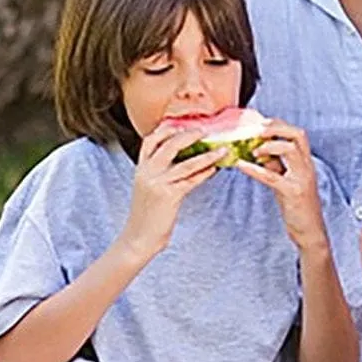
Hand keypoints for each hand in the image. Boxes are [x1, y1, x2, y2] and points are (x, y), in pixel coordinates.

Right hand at [117, 122, 224, 261]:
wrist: (139, 238)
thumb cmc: (148, 213)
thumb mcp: (148, 187)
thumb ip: (160, 171)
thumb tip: (186, 158)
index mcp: (141, 167)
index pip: (151, 139)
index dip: (168, 128)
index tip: (184, 123)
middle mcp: (147, 172)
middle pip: (169, 144)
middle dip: (190, 135)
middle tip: (206, 131)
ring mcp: (157, 183)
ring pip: (186, 163)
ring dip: (207, 155)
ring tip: (222, 150)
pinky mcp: (168, 196)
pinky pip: (191, 180)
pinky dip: (205, 173)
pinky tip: (215, 169)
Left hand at [236, 122, 324, 249]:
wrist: (310, 231)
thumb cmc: (298, 206)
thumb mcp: (286, 180)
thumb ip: (276, 165)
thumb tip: (258, 150)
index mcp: (306, 162)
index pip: (297, 133)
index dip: (278, 125)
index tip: (260, 123)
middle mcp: (307, 166)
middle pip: (297, 134)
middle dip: (276, 127)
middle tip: (257, 128)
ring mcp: (302, 178)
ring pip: (290, 149)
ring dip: (268, 144)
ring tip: (253, 149)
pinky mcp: (293, 192)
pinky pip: (273, 176)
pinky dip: (255, 169)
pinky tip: (241, 165)